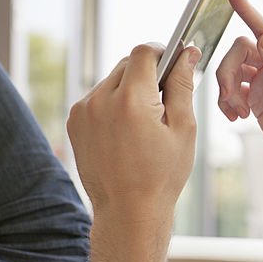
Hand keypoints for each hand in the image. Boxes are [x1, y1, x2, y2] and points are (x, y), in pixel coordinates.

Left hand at [67, 43, 198, 220]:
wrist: (128, 209)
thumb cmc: (162, 174)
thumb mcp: (183, 129)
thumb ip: (183, 87)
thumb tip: (187, 54)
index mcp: (131, 100)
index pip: (144, 53)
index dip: (163, 51)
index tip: (175, 60)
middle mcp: (101, 100)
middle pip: (127, 64)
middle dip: (148, 72)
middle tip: (165, 97)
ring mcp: (83, 111)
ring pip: (111, 80)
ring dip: (130, 88)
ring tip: (146, 120)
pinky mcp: (75, 121)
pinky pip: (97, 98)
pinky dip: (114, 103)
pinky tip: (128, 129)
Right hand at [216, 0, 262, 178]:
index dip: (247, 9)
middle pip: (238, 52)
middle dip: (227, 73)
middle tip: (232, 100)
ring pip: (232, 71)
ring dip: (226, 90)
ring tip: (235, 113)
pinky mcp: (257, 100)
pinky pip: (232, 90)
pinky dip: (227, 101)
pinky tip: (235, 117)